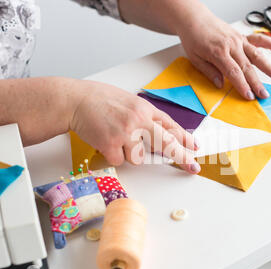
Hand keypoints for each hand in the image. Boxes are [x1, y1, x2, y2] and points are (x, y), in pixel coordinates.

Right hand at [69, 80, 200, 173]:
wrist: (75, 100)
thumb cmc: (100, 100)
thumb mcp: (129, 102)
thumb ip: (145, 116)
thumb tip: (161, 133)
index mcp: (145, 108)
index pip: (170, 126)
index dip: (184, 138)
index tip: (194, 147)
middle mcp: (139, 120)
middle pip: (166, 143)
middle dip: (182, 157)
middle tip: (194, 167)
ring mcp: (125, 133)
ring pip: (139, 158)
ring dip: (129, 154)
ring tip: (115, 138)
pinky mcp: (111, 144)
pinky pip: (120, 161)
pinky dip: (112, 156)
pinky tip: (104, 141)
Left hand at [177, 11, 270, 99]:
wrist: (194, 19)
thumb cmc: (193, 38)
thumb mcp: (195, 59)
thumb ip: (209, 72)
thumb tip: (220, 84)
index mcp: (218, 52)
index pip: (233, 72)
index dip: (242, 85)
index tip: (249, 96)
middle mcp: (231, 45)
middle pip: (247, 67)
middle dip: (256, 82)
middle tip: (264, 94)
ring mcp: (238, 40)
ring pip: (256, 55)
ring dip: (267, 66)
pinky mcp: (241, 36)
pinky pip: (258, 39)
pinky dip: (270, 44)